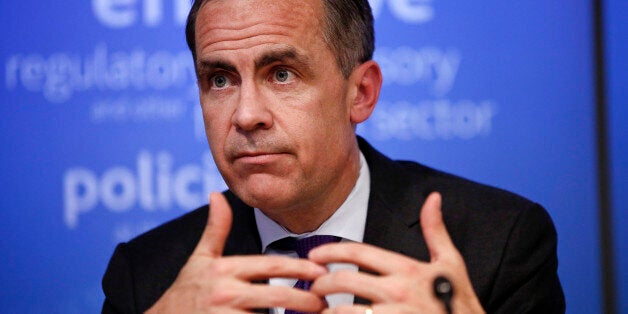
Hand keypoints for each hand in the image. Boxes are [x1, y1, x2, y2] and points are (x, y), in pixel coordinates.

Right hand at [146, 192, 327, 313]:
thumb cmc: (185, 293)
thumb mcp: (199, 259)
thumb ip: (215, 229)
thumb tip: (216, 194)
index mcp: (223, 270)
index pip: (269, 266)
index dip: (298, 268)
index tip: (320, 271)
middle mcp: (224, 293)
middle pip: (276, 296)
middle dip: (305, 299)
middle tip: (325, 301)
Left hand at [308, 192, 484, 312]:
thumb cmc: (460, 302)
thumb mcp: (451, 263)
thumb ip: (436, 231)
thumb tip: (433, 197)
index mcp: (408, 269)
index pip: (358, 252)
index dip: (330, 250)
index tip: (313, 254)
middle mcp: (398, 291)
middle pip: (343, 280)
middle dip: (321, 282)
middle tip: (313, 286)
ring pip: (342, 311)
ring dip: (326, 311)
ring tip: (320, 310)